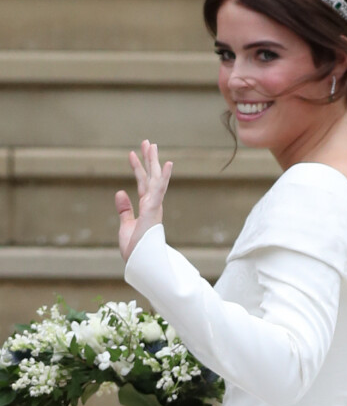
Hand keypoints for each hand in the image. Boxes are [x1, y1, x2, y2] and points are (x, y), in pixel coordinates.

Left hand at [115, 140, 172, 261]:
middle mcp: (152, 203)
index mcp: (146, 207)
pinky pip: (159, 190)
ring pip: (155, 178)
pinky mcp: (154, 209)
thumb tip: (120, 191)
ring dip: (153, 161)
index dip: (137, 168)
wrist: (139, 263)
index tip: (132, 154)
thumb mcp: (125, 225)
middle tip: (147, 142)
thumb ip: (124, 209)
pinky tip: (167, 164)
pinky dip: (163, 177)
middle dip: (148, 159)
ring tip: (151, 145)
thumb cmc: (135, 249)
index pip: (141, 183)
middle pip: (150, 176)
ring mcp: (154, 205)